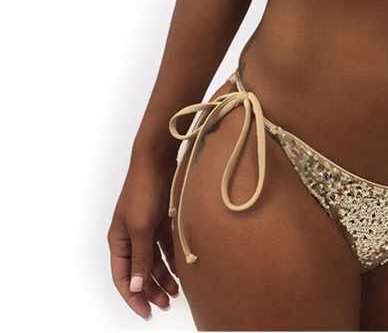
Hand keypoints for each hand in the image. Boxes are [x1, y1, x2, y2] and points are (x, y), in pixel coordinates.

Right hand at [107, 152, 179, 319]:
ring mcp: (146, 227)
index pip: (123, 277)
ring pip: (154, 260)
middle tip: (166, 303)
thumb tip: (136, 287)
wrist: (158, 160)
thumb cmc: (144, 190)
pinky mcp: (161, 219)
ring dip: (164, 275)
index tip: (147, 312)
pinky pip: (166, 246)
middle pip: (140, 270)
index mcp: (119, 240)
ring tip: (177, 290)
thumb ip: (141, 258)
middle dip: (151, 289)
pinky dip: (172, 258)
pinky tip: (182, 268)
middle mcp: (131, 236)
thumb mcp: (141, 227)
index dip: (133, 296)